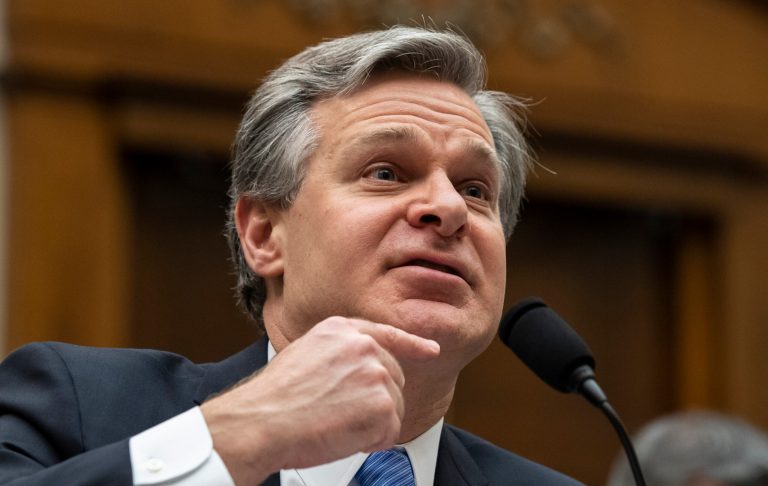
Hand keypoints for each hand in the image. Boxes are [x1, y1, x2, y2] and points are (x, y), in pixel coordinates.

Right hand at [200, 316, 439, 484]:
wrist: (261, 421)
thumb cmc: (274, 398)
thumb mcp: (305, 353)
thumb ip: (338, 353)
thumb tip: (359, 370)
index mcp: (342, 330)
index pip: (387, 334)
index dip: (412, 345)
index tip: (431, 350)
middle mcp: (363, 346)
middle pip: (394, 378)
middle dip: (375, 402)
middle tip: (339, 413)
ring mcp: (376, 373)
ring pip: (394, 408)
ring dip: (371, 424)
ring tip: (335, 423)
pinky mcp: (383, 404)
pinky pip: (391, 432)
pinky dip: (372, 442)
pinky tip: (343, 436)